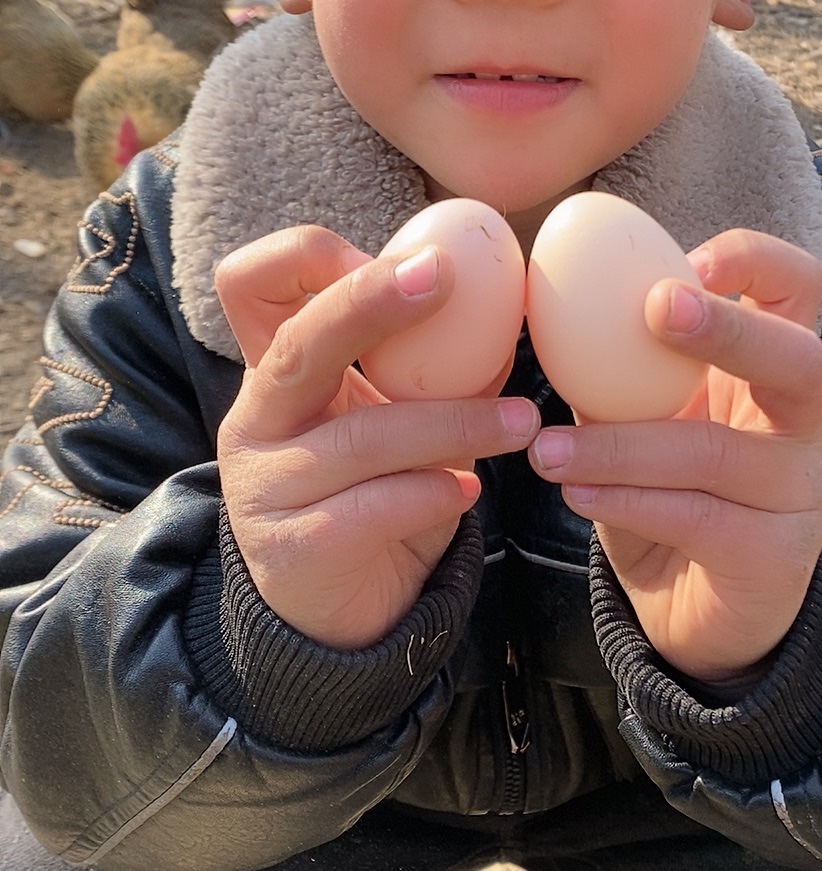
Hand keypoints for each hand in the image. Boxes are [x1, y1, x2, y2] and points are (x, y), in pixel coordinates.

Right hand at [215, 226, 538, 650]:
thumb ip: (432, 366)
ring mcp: (266, 487)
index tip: (399, 263)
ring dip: (454, 424)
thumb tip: (512, 302)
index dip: (311, 256)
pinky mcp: (293, 550)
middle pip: (299, 342)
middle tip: (445, 277)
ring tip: (521, 423)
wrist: (340, 614)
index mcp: (275, 371)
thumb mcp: (394, 418)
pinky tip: (468, 491)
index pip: (251, 282)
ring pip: (362, 438)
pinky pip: (370, 509)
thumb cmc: (376, 495)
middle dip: (371, 301)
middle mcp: (258, 419)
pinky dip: (431, 494)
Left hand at [526, 230, 821, 682]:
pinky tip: (574, 492)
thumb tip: (540, 300)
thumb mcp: (641, 424)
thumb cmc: (665, 498)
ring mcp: (801, 494)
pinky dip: (625, 500)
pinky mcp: (776, 558)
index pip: (799, 290)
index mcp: (776, 373)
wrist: (692, 618)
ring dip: (621, 444)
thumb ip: (614, 369)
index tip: (689, 259)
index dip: (756, 260)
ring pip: (718, 452)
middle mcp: (805, 426)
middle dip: (727, 328)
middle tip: (652, 308)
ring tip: (546, 448)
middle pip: (796, 358)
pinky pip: (695, 517)